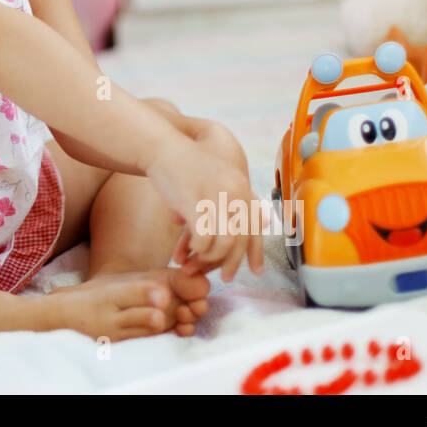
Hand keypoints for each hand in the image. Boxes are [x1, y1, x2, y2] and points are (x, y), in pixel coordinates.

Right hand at [146, 145, 264, 282]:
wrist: (162, 148)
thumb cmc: (187, 167)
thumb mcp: (219, 180)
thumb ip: (237, 201)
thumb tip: (264, 222)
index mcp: (242, 187)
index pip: (255, 226)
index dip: (257, 252)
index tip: (256, 271)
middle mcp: (234, 192)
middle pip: (239, 240)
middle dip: (228, 263)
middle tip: (221, 278)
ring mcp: (215, 197)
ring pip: (222, 244)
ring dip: (207, 259)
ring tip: (193, 264)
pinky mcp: (194, 202)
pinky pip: (202, 239)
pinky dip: (195, 250)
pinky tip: (185, 251)